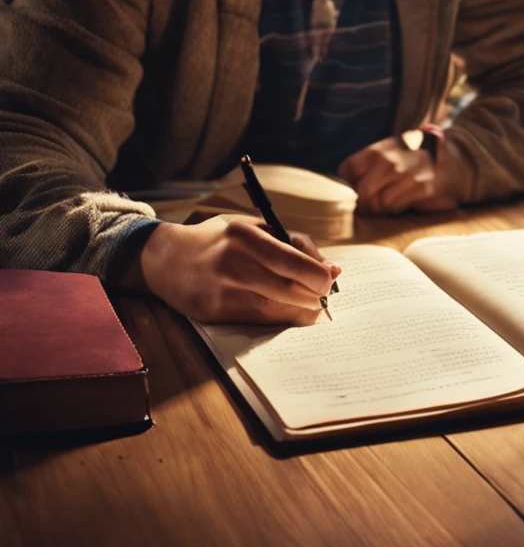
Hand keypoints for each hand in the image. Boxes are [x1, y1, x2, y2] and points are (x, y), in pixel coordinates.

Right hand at [122, 216, 340, 324]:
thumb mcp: (252, 226)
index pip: (293, 262)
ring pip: (277, 310)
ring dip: (301, 310)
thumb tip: (330, 267)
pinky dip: (279, 317)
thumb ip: (292, 242)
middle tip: (326, 295)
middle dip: (315, 296)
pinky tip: (288, 311)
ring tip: (312, 303)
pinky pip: (259, 320)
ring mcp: (223, 292)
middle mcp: (233, 264)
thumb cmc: (219, 239)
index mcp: (245, 236)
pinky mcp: (216, 314)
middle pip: (289, 290)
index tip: (331, 278)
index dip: (319, 276)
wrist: (167, 259)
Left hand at [338, 137, 460, 214]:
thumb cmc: (414, 162)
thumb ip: (368, 165)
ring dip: (379, 208)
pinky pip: (394, 208)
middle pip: (361, 191)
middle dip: (363, 201)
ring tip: (386, 203)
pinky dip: (393, 210)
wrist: (452, 165)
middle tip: (368, 204)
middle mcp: (391, 160)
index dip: (349, 182)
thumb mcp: (390, 153)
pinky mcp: (420, 189)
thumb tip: (343, 184)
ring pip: (376, 203)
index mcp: (380, 148)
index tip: (356, 186)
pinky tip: (400, 203)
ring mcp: (407, 175)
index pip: (348, 169)